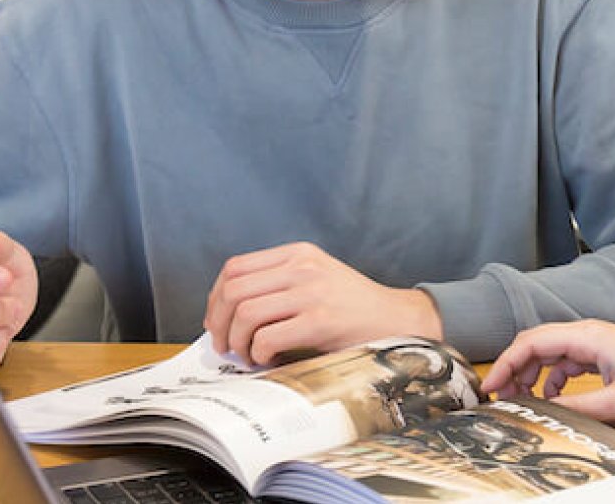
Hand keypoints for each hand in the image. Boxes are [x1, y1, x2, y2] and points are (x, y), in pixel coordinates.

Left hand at [203, 242, 441, 364]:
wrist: (398, 319)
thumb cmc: (354, 307)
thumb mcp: (317, 278)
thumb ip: (280, 283)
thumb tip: (228, 314)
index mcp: (298, 254)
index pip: (235, 268)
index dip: (216, 298)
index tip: (217, 321)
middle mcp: (302, 267)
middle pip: (233, 291)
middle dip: (219, 324)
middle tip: (225, 346)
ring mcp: (311, 293)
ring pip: (245, 314)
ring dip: (237, 342)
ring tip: (247, 355)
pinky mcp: (320, 321)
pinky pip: (267, 338)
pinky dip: (258, 354)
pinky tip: (268, 360)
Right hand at [480, 320, 614, 421]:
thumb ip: (580, 406)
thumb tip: (545, 411)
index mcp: (587, 336)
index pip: (533, 342)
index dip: (506, 363)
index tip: (491, 386)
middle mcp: (585, 333)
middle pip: (534, 344)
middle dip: (513, 368)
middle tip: (500, 397)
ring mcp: (591, 341)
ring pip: (547, 352)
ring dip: (529, 373)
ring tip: (521, 399)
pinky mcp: (598, 352)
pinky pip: (563, 360)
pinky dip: (549, 377)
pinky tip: (550, 396)